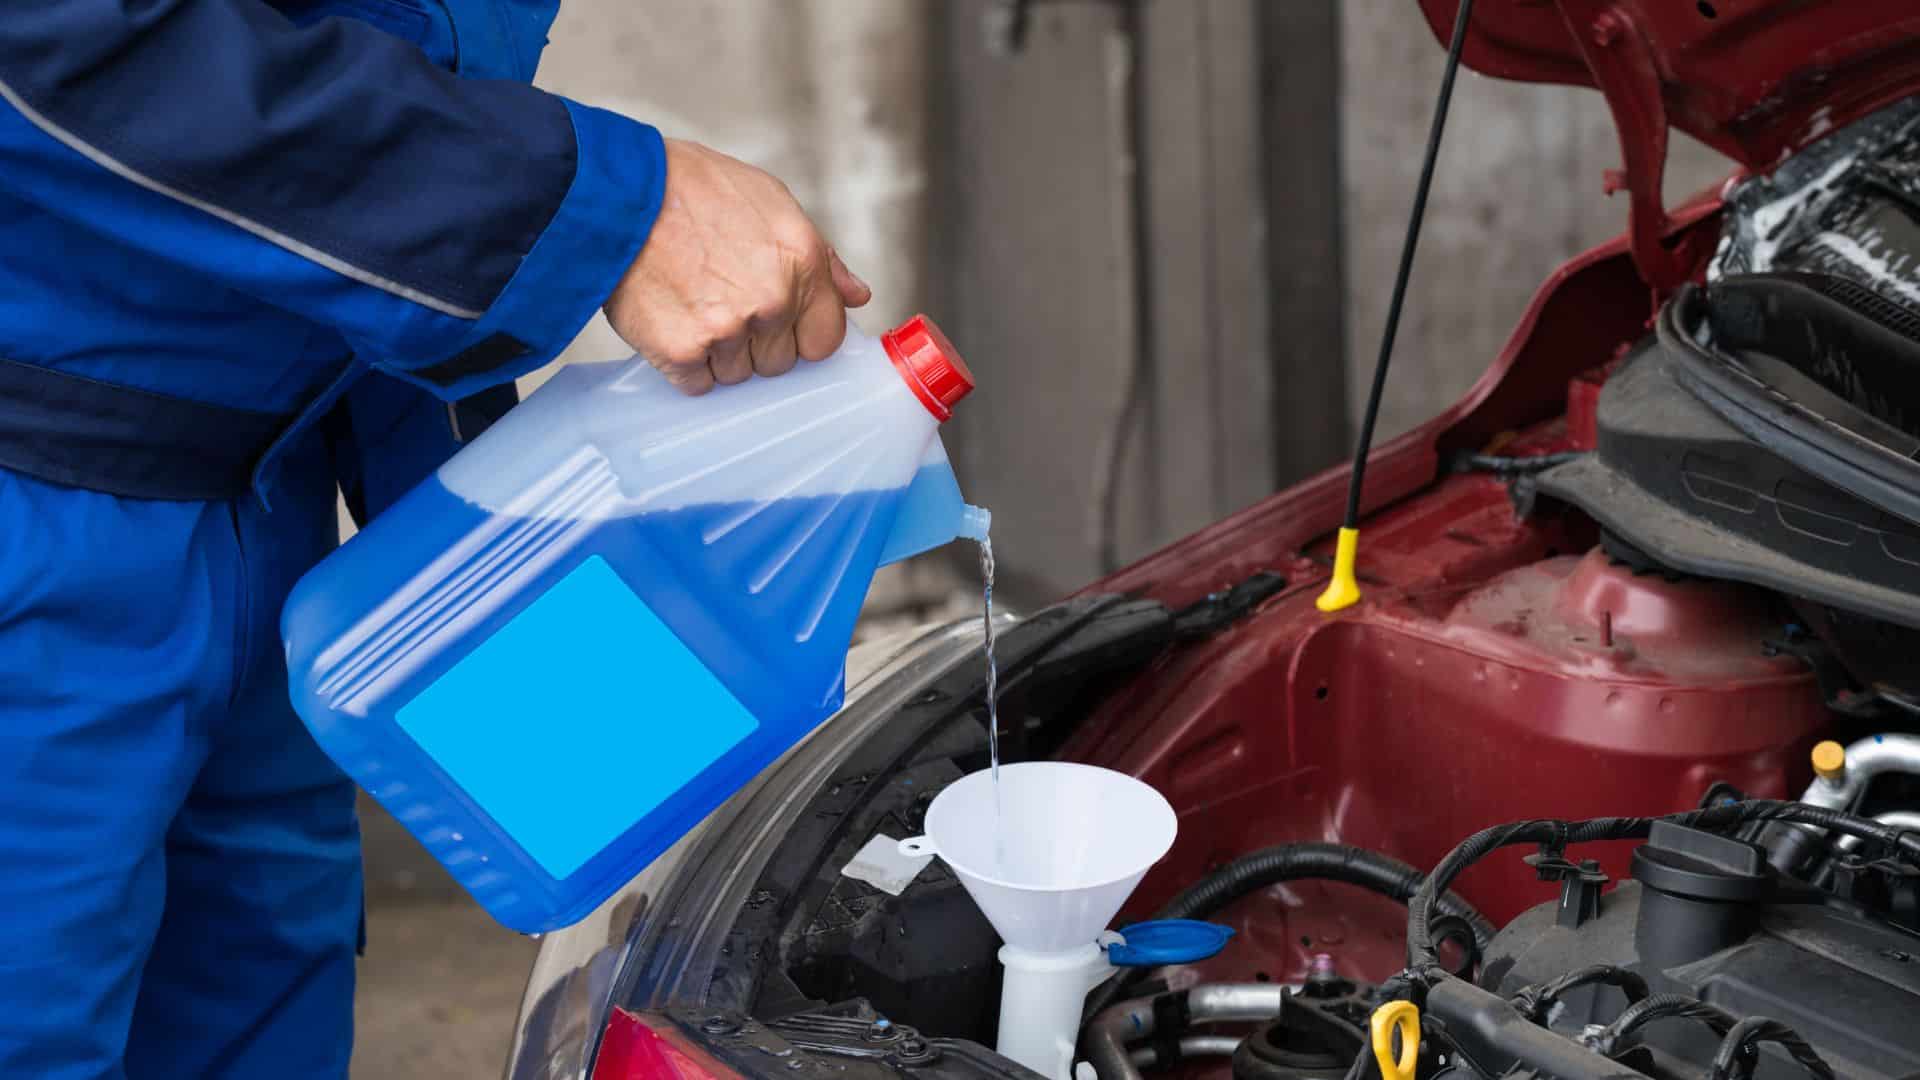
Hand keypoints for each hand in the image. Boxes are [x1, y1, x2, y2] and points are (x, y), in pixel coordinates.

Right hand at [604, 138, 872, 394]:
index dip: (800, 334)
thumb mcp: (770, 201)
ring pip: (737, 376)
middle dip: (755, 342)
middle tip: (720, 301)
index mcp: (802, 262)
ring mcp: (727, 330)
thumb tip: (856, 296)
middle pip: (778, 362)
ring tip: (690, 304)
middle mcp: (772, 301)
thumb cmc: (690, 188)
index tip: (776, 322)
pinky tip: (670, 323)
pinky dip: (684, 365)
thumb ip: (820, 257)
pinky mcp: (682, 351)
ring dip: (717, 353)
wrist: (614, 192)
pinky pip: (697, 384)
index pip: (824, 340)